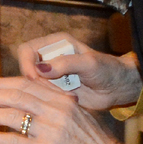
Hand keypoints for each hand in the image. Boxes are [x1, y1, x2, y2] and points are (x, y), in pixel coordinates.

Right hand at [13, 33, 142, 111]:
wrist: (117, 87)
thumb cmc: (107, 70)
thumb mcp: (89, 63)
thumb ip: (65, 63)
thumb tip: (40, 68)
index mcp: (55, 43)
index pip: (27, 50)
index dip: (27, 63)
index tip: (35, 77)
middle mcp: (49, 57)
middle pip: (25, 67)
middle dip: (33, 80)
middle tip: (49, 90)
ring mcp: (50, 74)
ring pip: (29, 83)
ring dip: (40, 91)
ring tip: (61, 95)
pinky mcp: (53, 89)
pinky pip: (39, 94)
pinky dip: (46, 98)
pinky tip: (63, 100)